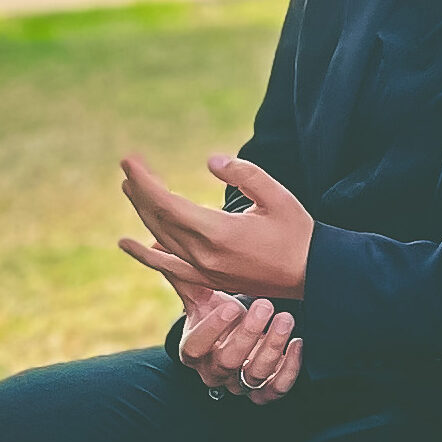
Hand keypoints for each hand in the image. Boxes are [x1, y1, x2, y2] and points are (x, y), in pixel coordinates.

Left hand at [120, 152, 312, 300]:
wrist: (313, 276)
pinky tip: (139, 247)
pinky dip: (152, 257)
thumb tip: (211, 161)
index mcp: (219, 233)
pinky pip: (172, 269)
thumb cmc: (298, 233)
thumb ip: (244, 174)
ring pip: (162, 242)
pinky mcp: (211, 282)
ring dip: (143, 215)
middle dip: (140, 192)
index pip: (167, 204)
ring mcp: (206, 272)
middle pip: (159, 221)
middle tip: (128, 168)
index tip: (130, 160)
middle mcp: (205, 256)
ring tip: (129, 192)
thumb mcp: (277, 196)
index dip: (145, 181)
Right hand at [122, 239, 304, 401]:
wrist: (244, 335)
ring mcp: (239, 384)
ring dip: (271, 346)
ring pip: (253, 376)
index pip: (194, 348)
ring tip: (285, 319)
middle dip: (248, 333)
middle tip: (265, 305)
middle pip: (227, 362)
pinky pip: (276, 389)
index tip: (231, 304)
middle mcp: (214, 371)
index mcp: (193, 350)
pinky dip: (289, 369)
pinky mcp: (264, 391)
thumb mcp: (201, 294)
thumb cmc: (220, 310)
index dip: (212, 330)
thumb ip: (180, 272)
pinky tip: (297, 343)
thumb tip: (147, 242)